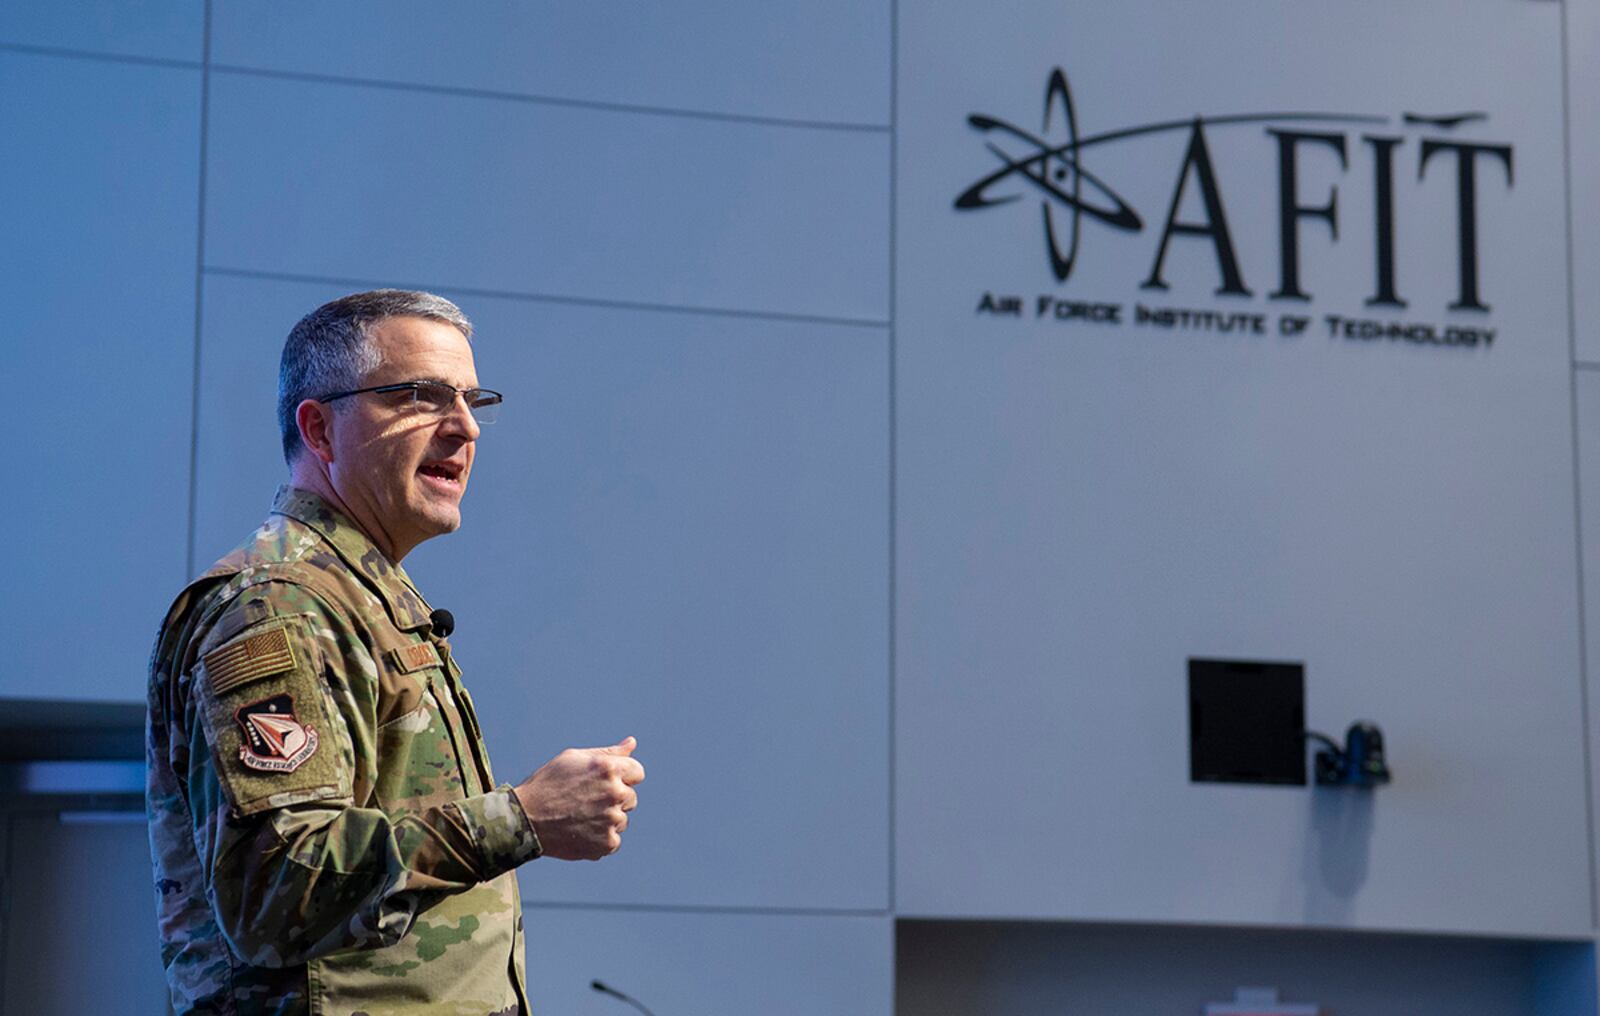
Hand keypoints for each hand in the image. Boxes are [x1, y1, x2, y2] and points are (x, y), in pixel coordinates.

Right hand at [513, 736, 644, 860]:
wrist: (524, 819)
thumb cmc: (547, 784)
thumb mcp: (574, 759)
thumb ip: (608, 753)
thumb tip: (632, 743)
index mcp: (609, 769)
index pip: (637, 772)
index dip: (622, 777)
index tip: (604, 783)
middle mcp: (615, 793)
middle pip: (631, 797)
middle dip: (614, 798)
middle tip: (586, 801)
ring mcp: (612, 820)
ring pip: (622, 819)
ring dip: (607, 819)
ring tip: (580, 817)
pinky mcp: (607, 843)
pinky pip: (613, 840)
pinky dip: (600, 839)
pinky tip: (580, 832)